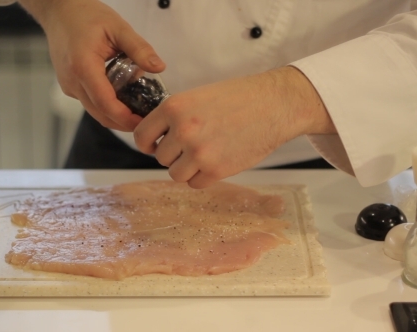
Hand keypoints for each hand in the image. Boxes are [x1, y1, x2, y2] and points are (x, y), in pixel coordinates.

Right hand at [19, 0, 165, 130]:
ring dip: (114, 116)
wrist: (60, 11)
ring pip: (94, 111)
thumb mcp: (118, 27)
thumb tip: (159, 67)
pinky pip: (89, 102)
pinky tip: (122, 101)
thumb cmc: (86, 16)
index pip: (105, 102)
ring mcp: (68, 85)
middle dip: (123, 123)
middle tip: (146, 123)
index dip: (124, 117)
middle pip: (99, 113)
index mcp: (83, 66)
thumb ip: (139, 48)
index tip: (143, 122)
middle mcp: (72, 81)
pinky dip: (105, 107)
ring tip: (137, 114)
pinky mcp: (69, 86)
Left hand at [134, 66, 336, 188]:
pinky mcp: (216, 170)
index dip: (148, 144)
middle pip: (161, 157)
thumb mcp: (197, 97)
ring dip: (187, 168)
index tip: (155, 146)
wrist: (274, 105)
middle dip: (174, 154)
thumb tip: (154, 140)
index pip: (142, 136)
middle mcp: (182, 130)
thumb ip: (174, 117)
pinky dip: (203, 177)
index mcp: (174, 107)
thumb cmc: (238, 98)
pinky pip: (195, 184)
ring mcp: (199, 152)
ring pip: (176, 174)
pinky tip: (218, 160)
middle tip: (194, 144)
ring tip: (206, 153)